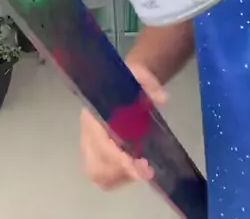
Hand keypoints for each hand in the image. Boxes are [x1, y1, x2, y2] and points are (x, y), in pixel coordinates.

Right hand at [80, 63, 166, 189]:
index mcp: (94, 112)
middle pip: (96, 165)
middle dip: (122, 172)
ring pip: (97, 173)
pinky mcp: (92, 152)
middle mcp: (86, 131)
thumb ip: (150, 82)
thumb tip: (163, 98)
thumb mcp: (139, 73)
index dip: (120, 158)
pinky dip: (116, 177)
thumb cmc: (127, 80)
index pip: (102, 143)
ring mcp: (88, 144)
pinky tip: (132, 168)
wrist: (118, 81)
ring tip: (141, 169)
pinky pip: (99, 175)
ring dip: (119, 176)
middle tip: (147, 170)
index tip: (141, 168)